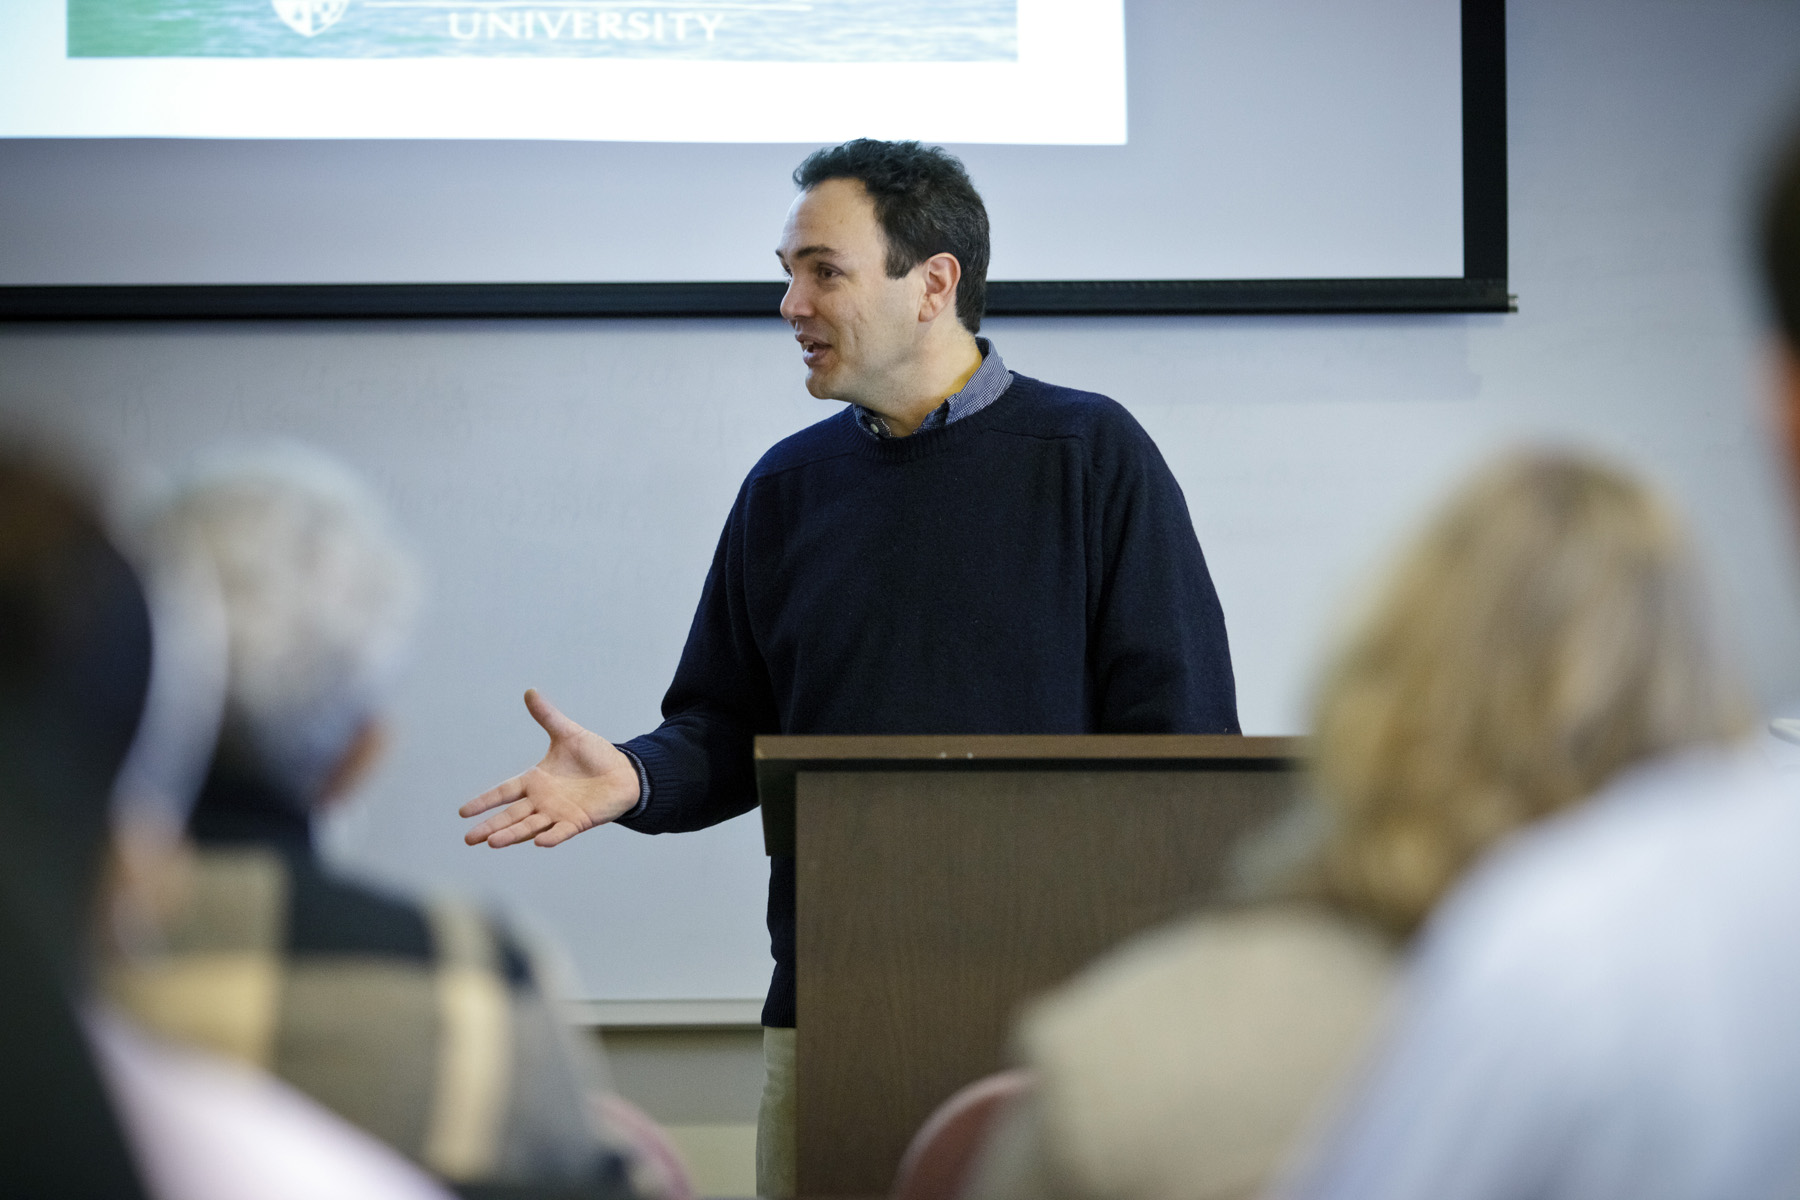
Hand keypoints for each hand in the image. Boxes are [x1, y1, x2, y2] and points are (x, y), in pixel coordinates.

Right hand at [460, 689, 641, 847]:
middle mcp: (542, 800)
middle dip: (490, 827)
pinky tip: (538, 842)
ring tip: (492, 842)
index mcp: (535, 780)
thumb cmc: (595, 755)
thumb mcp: (568, 733)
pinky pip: (562, 832)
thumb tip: (530, 691)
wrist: (625, 772)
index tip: (463, 812)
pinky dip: (551, 837)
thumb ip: (548, 716)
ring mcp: (558, 813)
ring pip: (530, 826)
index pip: (503, 792)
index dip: (485, 801)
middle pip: (511, 815)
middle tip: (468, 839)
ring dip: (512, 834)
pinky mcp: (577, 822)